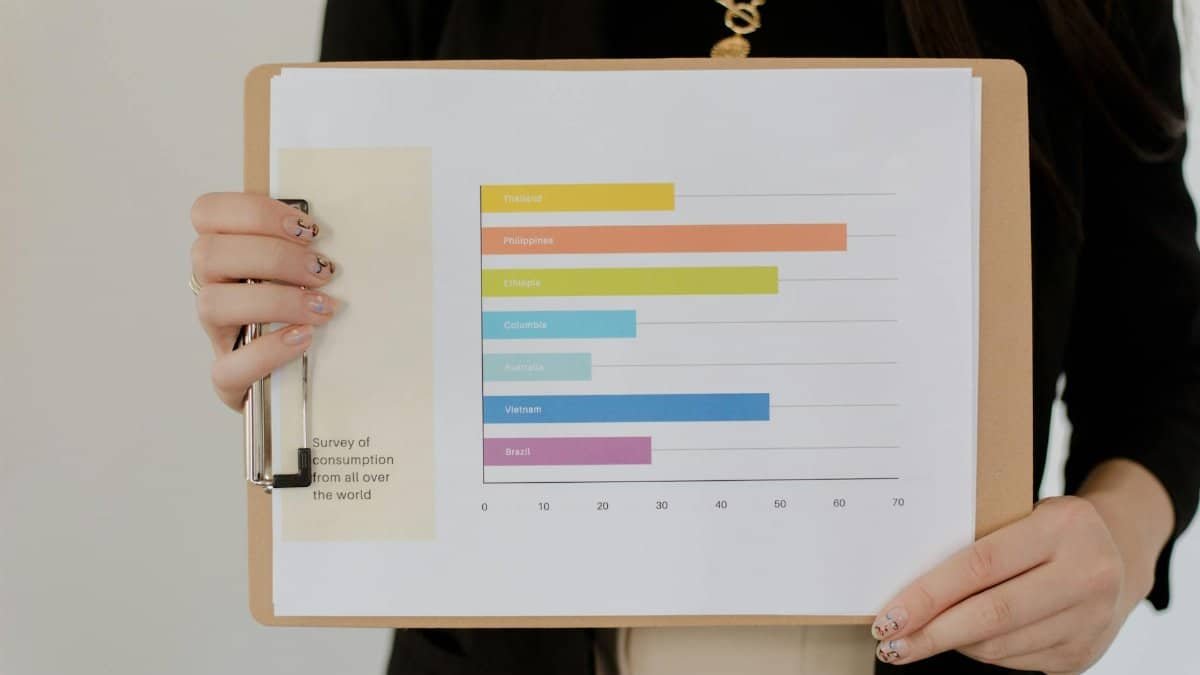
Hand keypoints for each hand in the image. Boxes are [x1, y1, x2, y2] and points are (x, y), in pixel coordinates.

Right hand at [191, 192, 338, 409]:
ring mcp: (216, 335)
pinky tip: (303, 339)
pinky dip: (269, 351)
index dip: (254, 213)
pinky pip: (228, 367)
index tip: (307, 229)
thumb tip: (339, 234)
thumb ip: (308, 249)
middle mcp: (211, 289)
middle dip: (273, 256)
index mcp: (226, 254)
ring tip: (322, 308)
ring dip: (275, 300)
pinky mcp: (227, 379)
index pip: (206, 213)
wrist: (306, 377)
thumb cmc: (310, 311)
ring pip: (212, 304)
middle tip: (323, 271)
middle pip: (207, 253)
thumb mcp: (309, 273)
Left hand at [871, 496, 1142, 673]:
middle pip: (990, 615)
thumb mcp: (1025, 514)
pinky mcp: (1085, 653)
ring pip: (999, 645)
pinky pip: (1015, 661)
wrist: (1122, 551)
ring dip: (951, 646)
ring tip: (919, 640)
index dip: (929, 595)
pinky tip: (963, 641)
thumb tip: (908, 585)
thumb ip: (981, 541)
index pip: (980, 566)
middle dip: (931, 634)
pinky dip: (981, 652)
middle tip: (890, 644)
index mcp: (1062, 527)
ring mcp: (1090, 619)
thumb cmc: (1050, 528)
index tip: (889, 616)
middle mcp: (1086, 575)